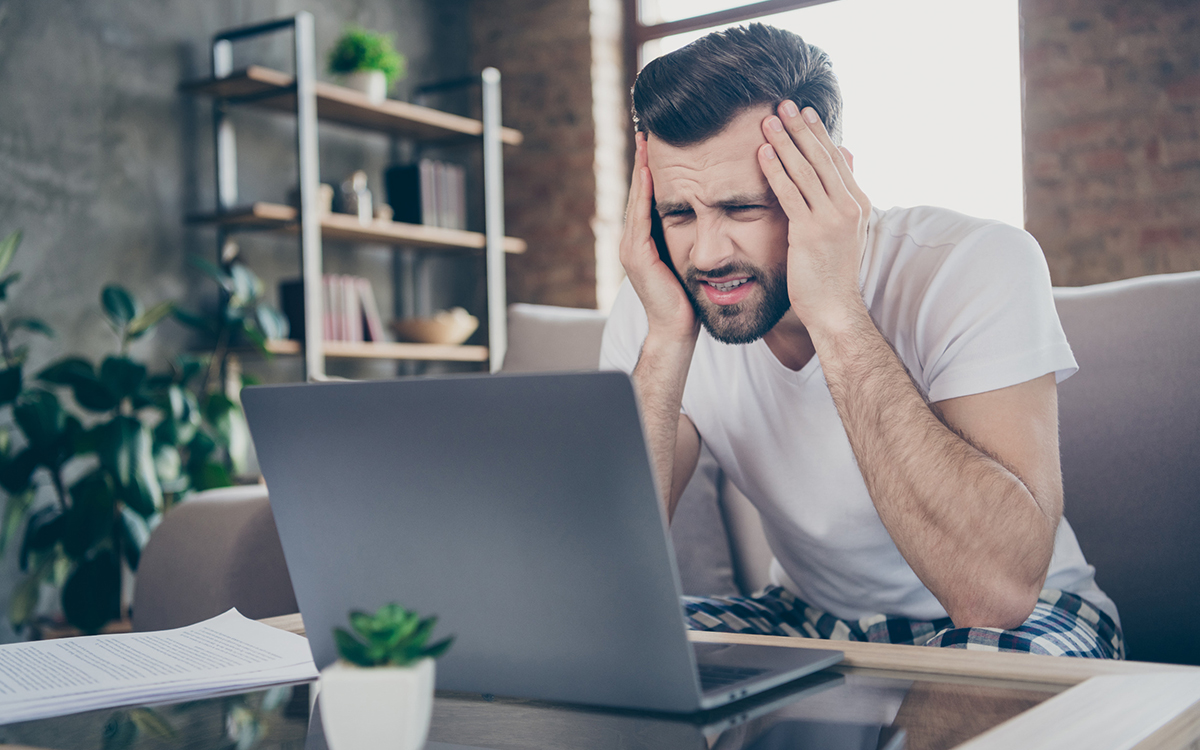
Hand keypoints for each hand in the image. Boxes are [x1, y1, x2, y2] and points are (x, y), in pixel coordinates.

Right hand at [619, 132, 697, 341]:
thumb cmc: (691, 299)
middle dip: (644, 160)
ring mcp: (632, 246)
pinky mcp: (637, 255)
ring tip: (645, 140)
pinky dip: (642, 193)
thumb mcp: (695, 260)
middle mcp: (635, 239)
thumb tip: (715, 212)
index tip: (661, 139)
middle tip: (649, 128)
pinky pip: (640, 216)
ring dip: (640, 169)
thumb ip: (696, 236)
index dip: (654, 167)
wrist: (678, 330)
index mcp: (649, 238)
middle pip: (639, 190)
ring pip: (637, 198)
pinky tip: (647, 171)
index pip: (651, 194)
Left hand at [757, 101, 871, 333]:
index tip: (805, 111)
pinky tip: (763, 154)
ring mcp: (831, 219)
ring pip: (805, 171)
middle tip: (784, 104)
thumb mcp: (845, 230)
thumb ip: (842, 196)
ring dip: (785, 143)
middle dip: (801, 129)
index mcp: (858, 203)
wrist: (835, 308)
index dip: (819, 133)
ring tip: (768, 121)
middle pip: (821, 157)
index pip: (836, 159)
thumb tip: (847, 157)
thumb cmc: (833, 273)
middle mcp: (848, 207)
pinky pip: (790, 194)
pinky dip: (775, 171)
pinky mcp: (811, 232)